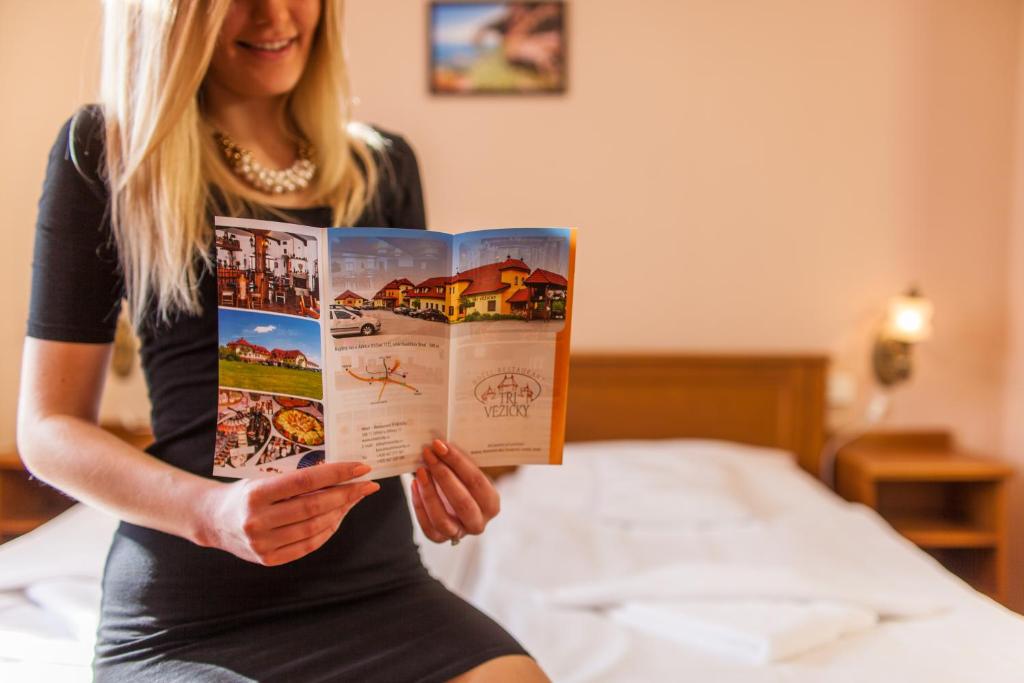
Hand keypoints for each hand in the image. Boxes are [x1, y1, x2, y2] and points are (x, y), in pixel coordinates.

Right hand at [197, 461, 378, 565]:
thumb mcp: (263, 478)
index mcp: (256, 493)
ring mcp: (263, 544)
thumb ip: (295, 480)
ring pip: (315, 527)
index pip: (306, 481)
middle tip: (368, 484)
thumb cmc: (246, 493)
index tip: (361, 467)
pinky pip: (308, 545)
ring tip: (354, 499)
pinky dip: (328, 530)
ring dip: (341, 512)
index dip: (337, 474)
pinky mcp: (268, 560)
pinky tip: (339, 517)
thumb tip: (340, 473)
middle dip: (347, 494)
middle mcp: (258, 520)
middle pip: (314, 506)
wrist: (213, 520)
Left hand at [410, 439, 499, 543]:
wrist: (455, 503)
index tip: (440, 445)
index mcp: (492, 504)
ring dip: (429, 493)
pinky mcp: (441, 538)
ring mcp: (459, 533)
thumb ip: (459, 463)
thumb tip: (440, 444)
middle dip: (443, 475)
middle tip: (428, 455)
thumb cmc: (464, 482)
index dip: (457, 462)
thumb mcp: (468, 474)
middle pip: (462, 502)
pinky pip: (428, 527)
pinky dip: (419, 505)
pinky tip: (415, 485)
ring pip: (442, 519)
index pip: (476, 481)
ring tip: (420, 471)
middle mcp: (478, 522)